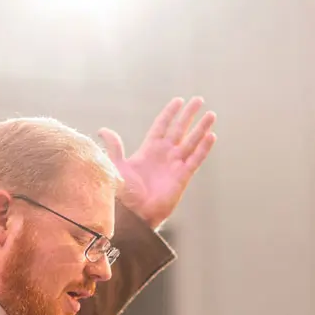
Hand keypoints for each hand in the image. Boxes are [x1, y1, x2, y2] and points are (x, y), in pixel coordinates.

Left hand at [98, 97, 216, 229]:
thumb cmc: (125, 194)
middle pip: (179, 130)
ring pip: (191, 142)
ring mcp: (175, 165)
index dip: (170, 114)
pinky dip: (203, 148)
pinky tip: (211, 136)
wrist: (135, 214)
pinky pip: (195, 159)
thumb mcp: (117, 166)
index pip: (162, 126)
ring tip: (211, 114)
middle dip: (189, 115)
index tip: (178, 101)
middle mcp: (164, 155)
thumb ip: (114, 147)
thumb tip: (103, 130)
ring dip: (201, 128)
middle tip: (199, 100)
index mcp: (149, 150)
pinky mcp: (183, 177)